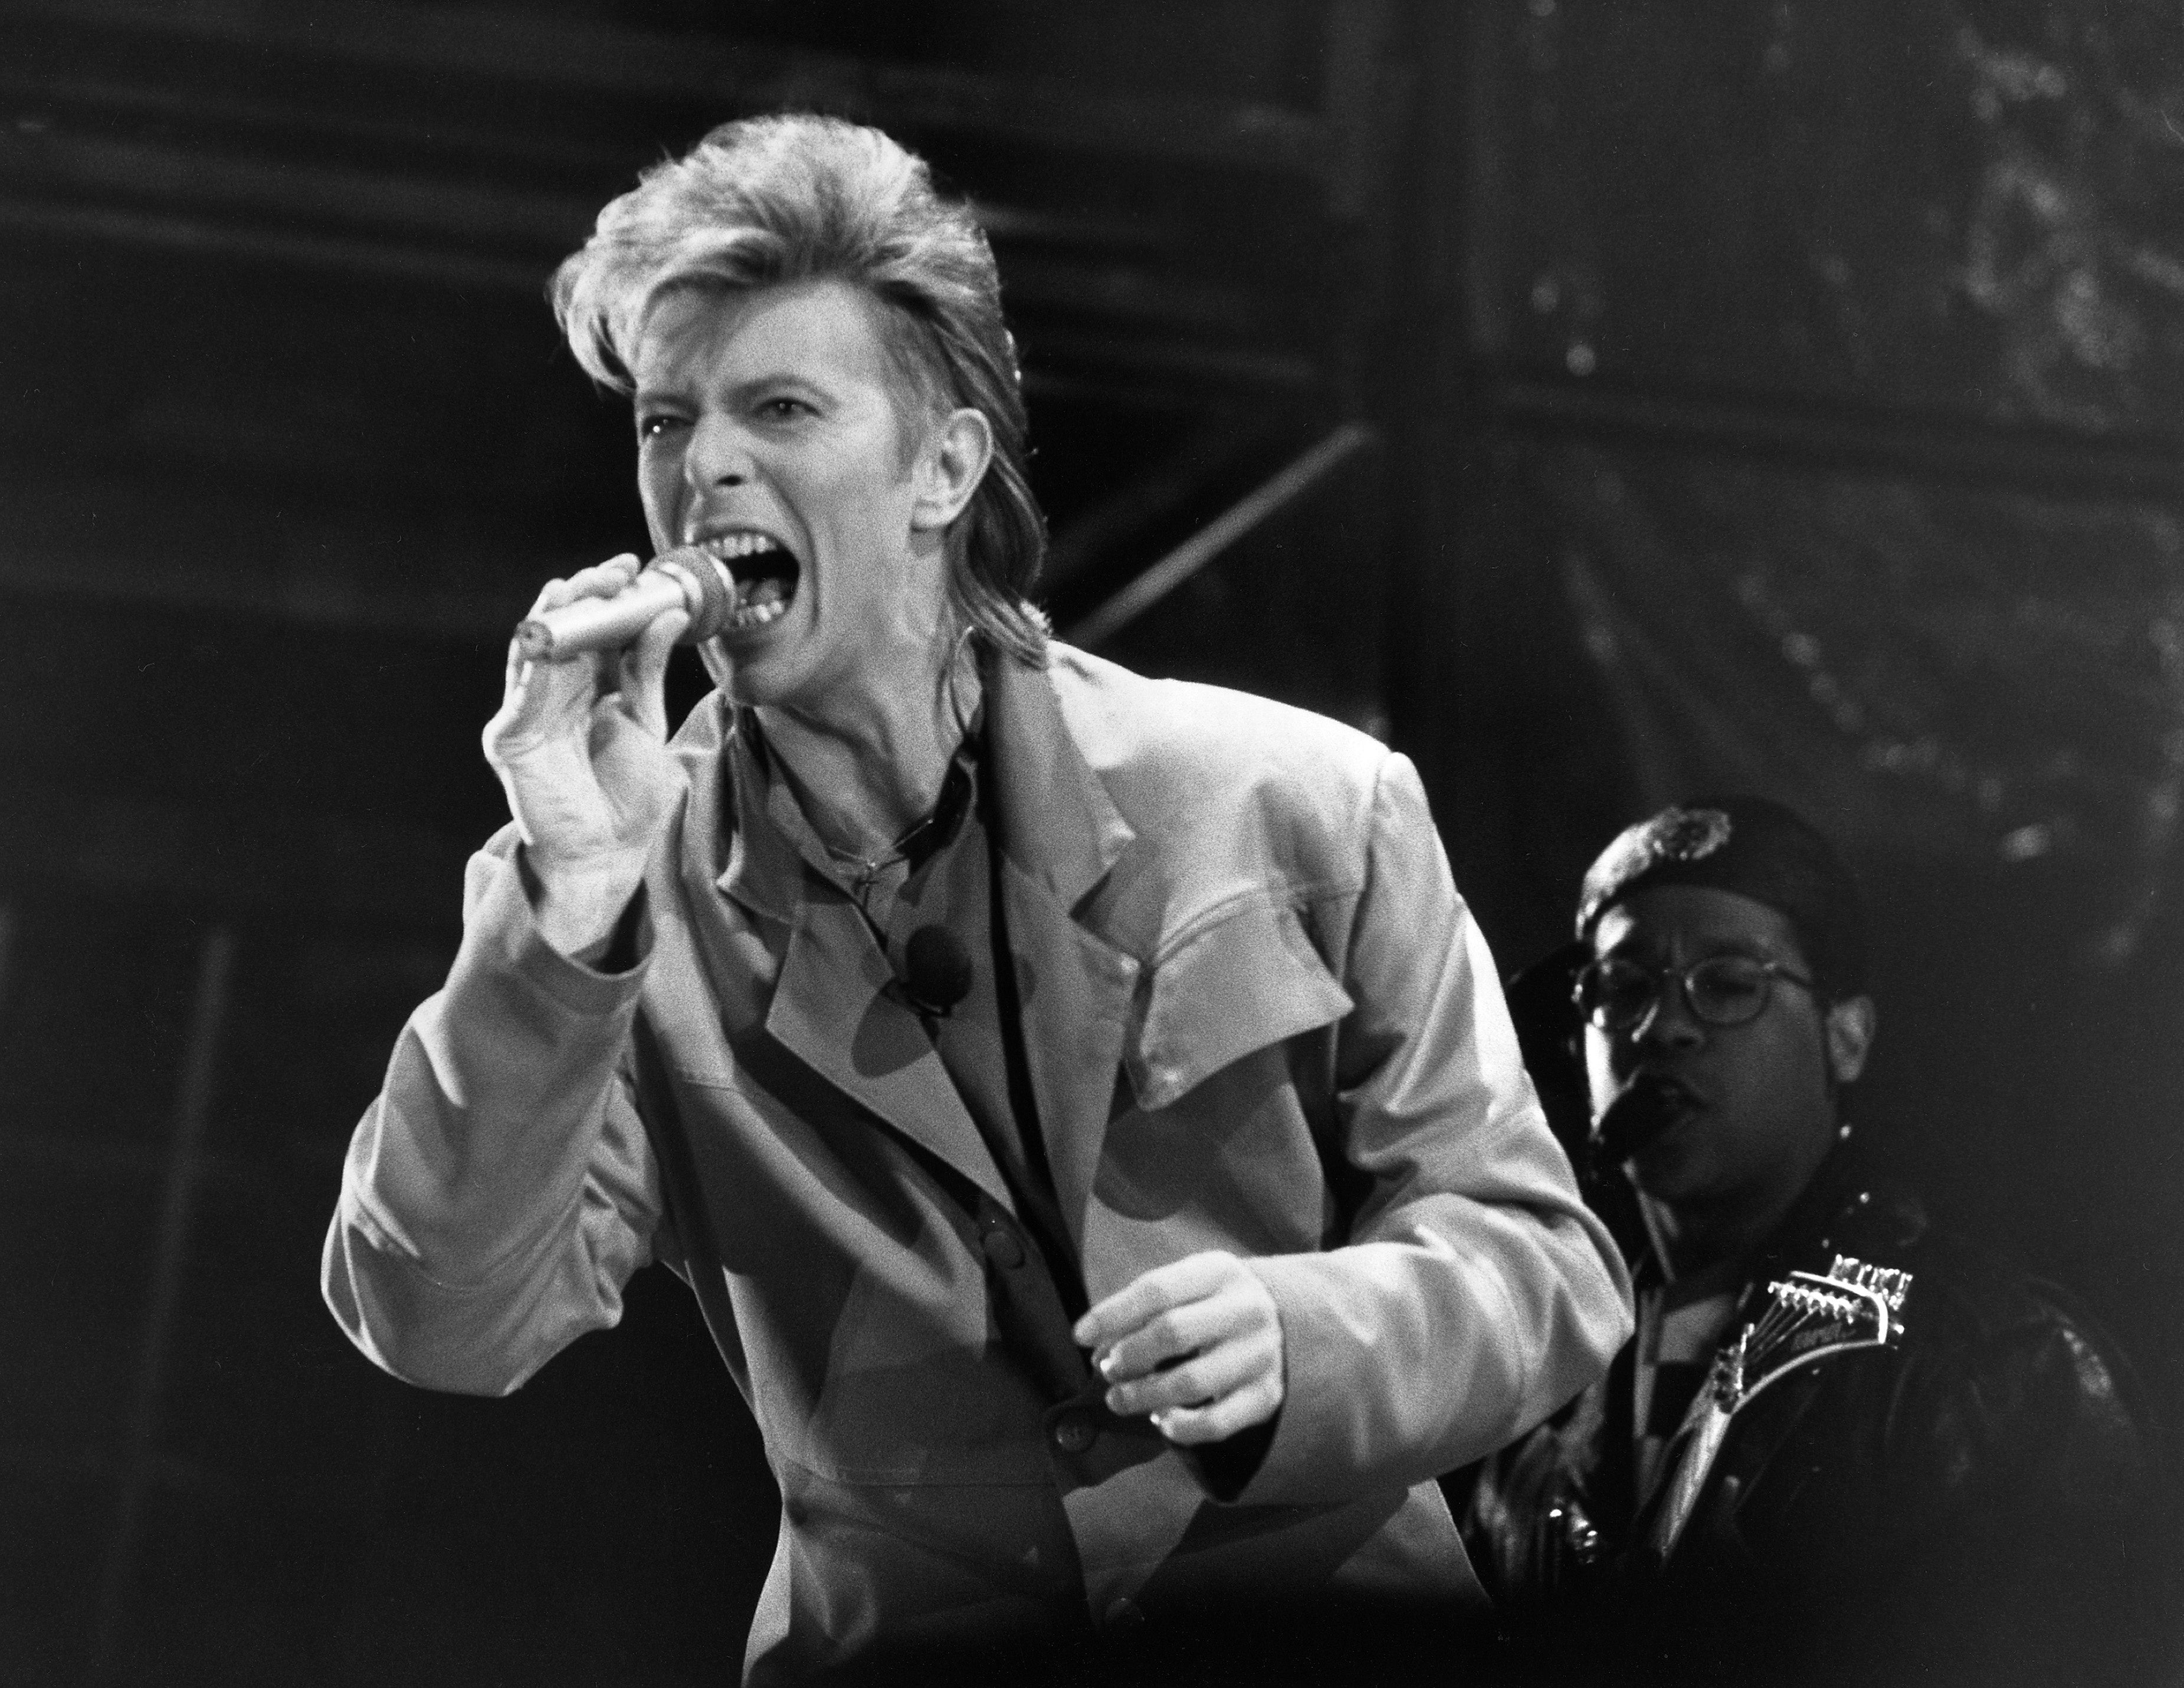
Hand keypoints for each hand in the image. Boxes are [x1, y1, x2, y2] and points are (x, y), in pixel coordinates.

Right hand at [483, 554, 689, 955]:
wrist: (610, 855)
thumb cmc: (629, 797)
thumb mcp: (646, 719)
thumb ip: (649, 668)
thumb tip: (672, 613)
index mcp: (588, 687)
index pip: (595, 629)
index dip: (610, 596)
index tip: (636, 567)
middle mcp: (554, 693)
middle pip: (563, 630)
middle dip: (586, 594)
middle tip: (615, 571)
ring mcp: (528, 712)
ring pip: (536, 649)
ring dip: (558, 614)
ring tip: (583, 585)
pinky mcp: (509, 737)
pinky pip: (522, 690)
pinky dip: (539, 660)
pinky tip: (556, 633)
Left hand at [1073, 1251, 1284, 1445]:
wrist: (1291, 1322)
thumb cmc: (1217, 1304)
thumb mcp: (1191, 1284)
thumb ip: (1146, 1306)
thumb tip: (1096, 1345)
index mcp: (1221, 1271)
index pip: (1156, 1289)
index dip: (1111, 1314)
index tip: (1080, 1336)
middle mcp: (1246, 1309)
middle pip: (1171, 1333)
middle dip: (1128, 1355)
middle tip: (1108, 1369)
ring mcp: (1261, 1354)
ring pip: (1190, 1383)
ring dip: (1143, 1395)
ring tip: (1120, 1398)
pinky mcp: (1267, 1396)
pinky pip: (1216, 1423)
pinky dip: (1180, 1427)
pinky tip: (1160, 1419)